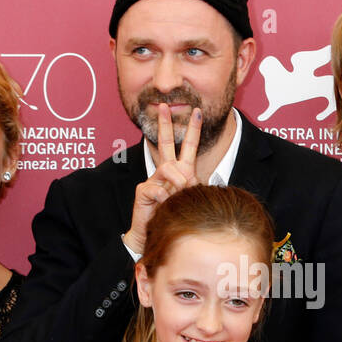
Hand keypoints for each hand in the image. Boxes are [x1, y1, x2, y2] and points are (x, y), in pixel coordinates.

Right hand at [123, 104, 201, 254]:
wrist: (154, 236)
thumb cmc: (175, 217)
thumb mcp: (191, 199)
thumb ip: (194, 186)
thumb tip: (191, 177)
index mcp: (179, 171)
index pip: (187, 146)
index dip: (193, 130)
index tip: (197, 112)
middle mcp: (165, 172)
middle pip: (165, 143)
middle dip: (166, 124)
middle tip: (164, 106)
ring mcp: (153, 180)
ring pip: (167, 167)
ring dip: (177, 179)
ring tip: (181, 190)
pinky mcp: (143, 191)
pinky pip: (156, 188)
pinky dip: (164, 196)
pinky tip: (166, 202)